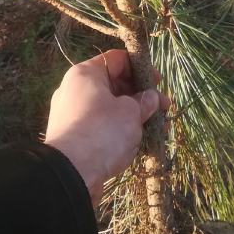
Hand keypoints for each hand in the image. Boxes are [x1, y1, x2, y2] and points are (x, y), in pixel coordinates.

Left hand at [44, 49, 169, 205]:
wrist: (69, 173)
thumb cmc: (102, 131)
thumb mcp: (131, 112)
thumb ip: (145, 101)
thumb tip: (152, 98)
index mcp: (86, 74)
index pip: (118, 59)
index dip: (141, 69)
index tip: (159, 83)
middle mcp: (75, 90)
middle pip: (114, 85)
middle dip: (141, 96)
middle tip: (163, 108)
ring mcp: (72, 114)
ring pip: (109, 108)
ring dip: (134, 116)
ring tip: (157, 128)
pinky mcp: (73, 137)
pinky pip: (101, 126)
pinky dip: (119, 130)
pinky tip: (139, 142)